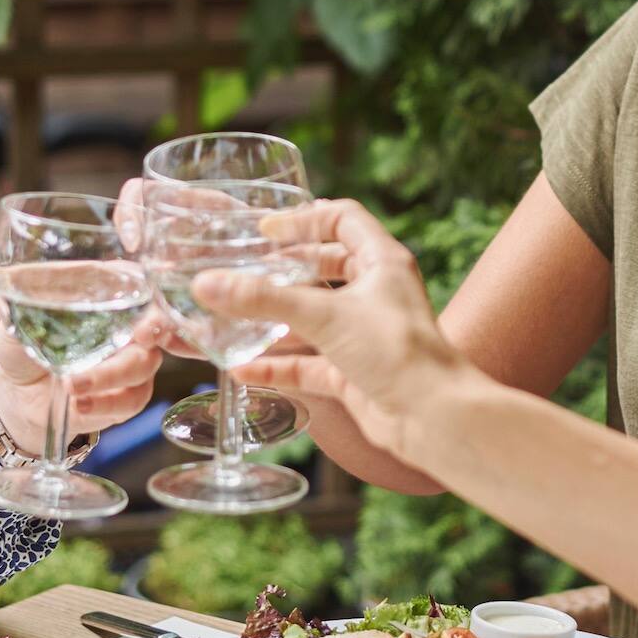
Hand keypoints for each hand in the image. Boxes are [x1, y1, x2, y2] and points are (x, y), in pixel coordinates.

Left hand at [0, 266, 167, 457]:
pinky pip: (133, 398)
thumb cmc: (26, 345)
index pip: (137, 280)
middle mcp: (128, 322)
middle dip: (151, 331)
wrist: (21, 394)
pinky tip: (80, 406)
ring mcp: (133, 358)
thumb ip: (4, 298)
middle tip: (139, 337)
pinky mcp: (130, 392)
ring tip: (71, 386)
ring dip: (110, 377)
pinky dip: (107, 404)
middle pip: (154, 322)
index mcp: (105, 292)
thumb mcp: (13, 320)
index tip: (145, 299)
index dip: (148, 288)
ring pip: (143, 364)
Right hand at [192, 198, 476, 464]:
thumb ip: (263, 300)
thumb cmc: (396, 352)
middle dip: (286, 268)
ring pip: (314, 318)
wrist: (433, 418)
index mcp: (382, 262)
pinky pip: (310, 363)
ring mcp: (366, 335)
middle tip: (245, 268)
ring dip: (277, 318)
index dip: (305, 219)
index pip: (343, 219)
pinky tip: (243, 369)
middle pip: (327, 267)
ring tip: (235, 314)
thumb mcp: (324, 316)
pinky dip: (279, 365)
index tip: (266, 231)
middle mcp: (377, 294)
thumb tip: (205, 284)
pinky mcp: (356, 374)